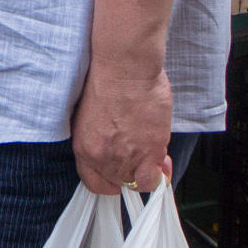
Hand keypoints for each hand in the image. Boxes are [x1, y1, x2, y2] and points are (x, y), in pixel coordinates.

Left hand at [71, 65, 173, 195]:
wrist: (123, 66)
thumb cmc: (109, 78)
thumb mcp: (93, 113)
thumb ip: (103, 136)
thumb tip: (119, 144)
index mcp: (83, 146)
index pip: (93, 181)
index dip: (109, 182)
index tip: (119, 178)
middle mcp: (101, 157)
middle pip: (119, 181)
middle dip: (132, 171)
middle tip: (143, 155)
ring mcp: (125, 158)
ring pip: (139, 182)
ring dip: (148, 171)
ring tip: (154, 154)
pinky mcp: (148, 152)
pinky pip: (155, 179)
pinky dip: (161, 174)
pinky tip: (163, 160)